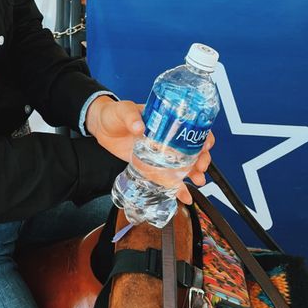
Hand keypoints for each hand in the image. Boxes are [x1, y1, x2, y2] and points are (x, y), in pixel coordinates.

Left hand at [86, 95, 213, 204]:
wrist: (101, 127)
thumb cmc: (115, 114)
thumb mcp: (123, 110)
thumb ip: (131, 117)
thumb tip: (139, 128)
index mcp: (165, 121)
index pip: (190, 127)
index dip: (202, 136)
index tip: (206, 145)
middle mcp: (166, 138)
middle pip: (191, 149)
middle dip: (201, 159)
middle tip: (201, 167)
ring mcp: (159, 153)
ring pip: (183, 165)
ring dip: (194, 174)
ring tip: (198, 182)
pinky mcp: (150, 166)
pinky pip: (166, 178)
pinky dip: (177, 188)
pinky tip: (184, 197)